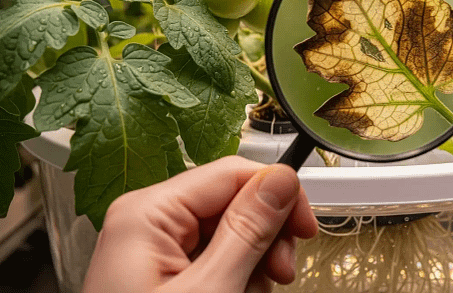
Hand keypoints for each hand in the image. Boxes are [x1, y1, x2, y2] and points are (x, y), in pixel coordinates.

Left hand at [82, 156, 317, 292]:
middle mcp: (147, 222)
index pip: (231, 173)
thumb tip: (280, 180)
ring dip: (253, 264)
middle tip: (279, 274)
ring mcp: (153, 248)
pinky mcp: (162, 273)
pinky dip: (236, 279)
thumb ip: (247, 231)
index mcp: (148, 213)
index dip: (277, 195)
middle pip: (231, 201)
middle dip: (264, 238)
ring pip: (228, 232)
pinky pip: (214, 258)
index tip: (305, 229)